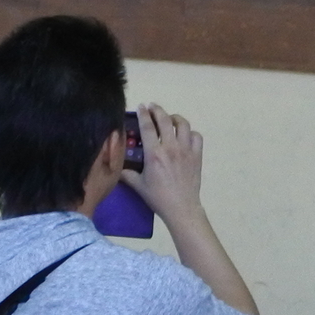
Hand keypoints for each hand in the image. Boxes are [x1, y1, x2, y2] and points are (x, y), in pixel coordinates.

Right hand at [130, 102, 205, 222]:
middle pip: (165, 120)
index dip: (143, 114)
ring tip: (169, 118)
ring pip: (183, 124)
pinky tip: (184, 136)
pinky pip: (196, 136)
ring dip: (175, 118)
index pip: (147, 127)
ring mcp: (186, 150)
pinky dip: (190, 133)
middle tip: (152, 107)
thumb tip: (117, 168)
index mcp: (154, 153)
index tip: (141, 106)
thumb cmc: (158, 197)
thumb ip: (127, 174)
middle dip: (157, 110)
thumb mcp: (139, 186)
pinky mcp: (197, 155)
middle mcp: (171, 147)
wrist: (181, 207)